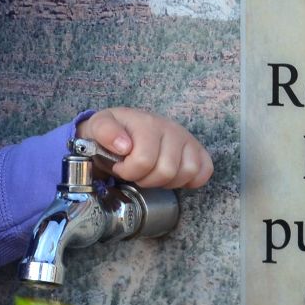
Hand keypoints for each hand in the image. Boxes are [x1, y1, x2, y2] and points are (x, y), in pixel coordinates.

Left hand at [77, 107, 213, 188]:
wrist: (123, 128)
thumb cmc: (112, 132)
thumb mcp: (98, 127)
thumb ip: (105, 132)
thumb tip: (124, 146)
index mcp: (146, 123)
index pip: (144, 160)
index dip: (129, 171)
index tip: (119, 167)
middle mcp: (170, 128)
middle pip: (167, 171)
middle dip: (146, 180)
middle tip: (136, 174)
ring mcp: (186, 138)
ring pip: (189, 171)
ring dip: (167, 182)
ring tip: (153, 174)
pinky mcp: (196, 148)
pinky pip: (205, 169)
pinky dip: (192, 180)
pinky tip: (174, 178)